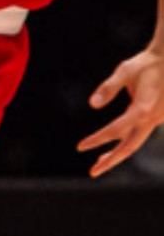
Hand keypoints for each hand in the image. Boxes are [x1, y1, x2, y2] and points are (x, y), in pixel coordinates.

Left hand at [77, 47, 163, 176]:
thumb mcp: (125, 71)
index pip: (115, 130)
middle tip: (93, 172)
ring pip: (135, 143)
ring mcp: (155, 120)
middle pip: (129, 147)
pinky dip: (125, 144)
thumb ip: (109, 88)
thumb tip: (92, 104)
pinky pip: (139, 136)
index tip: (80, 147)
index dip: (97, 139)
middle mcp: (150, 119)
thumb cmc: (146, 63)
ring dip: (117, 154)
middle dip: (110, 161)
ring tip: (99, 163)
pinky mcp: (156, 118)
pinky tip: (115, 145)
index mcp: (143, 109)